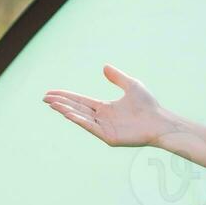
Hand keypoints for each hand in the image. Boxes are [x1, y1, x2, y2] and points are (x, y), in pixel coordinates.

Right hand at [42, 65, 167, 146]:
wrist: (160, 121)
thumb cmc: (148, 105)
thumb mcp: (131, 86)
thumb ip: (117, 77)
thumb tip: (104, 67)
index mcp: (105, 108)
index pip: (80, 101)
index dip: (66, 96)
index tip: (51, 92)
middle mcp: (102, 118)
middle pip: (76, 109)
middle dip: (61, 103)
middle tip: (44, 98)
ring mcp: (104, 129)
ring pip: (81, 118)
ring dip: (66, 111)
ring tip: (53, 104)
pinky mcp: (109, 138)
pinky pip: (91, 128)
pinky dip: (79, 121)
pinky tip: (68, 114)